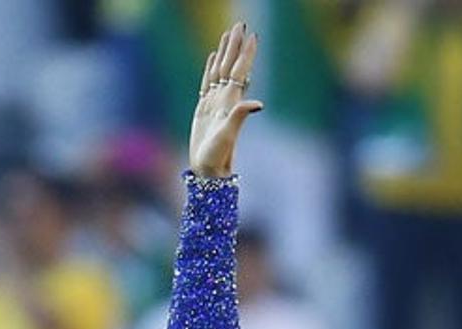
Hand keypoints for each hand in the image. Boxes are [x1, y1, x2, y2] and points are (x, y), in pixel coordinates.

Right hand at [190, 22, 262, 176]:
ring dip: (224, 52)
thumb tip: (257, 104)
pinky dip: (211, 67)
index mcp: (231, 101)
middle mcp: (225, 99)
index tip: (251, 35)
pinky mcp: (204, 108)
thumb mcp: (228, 136)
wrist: (208, 170)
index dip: (245, 53)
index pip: (239, 70)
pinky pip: (208, 82)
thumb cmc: (217, 156)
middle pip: (230, 65)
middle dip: (235, 45)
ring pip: (220, 70)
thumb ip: (240, 116)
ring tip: (227, 34)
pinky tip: (213, 58)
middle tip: (239, 24)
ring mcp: (215, 102)